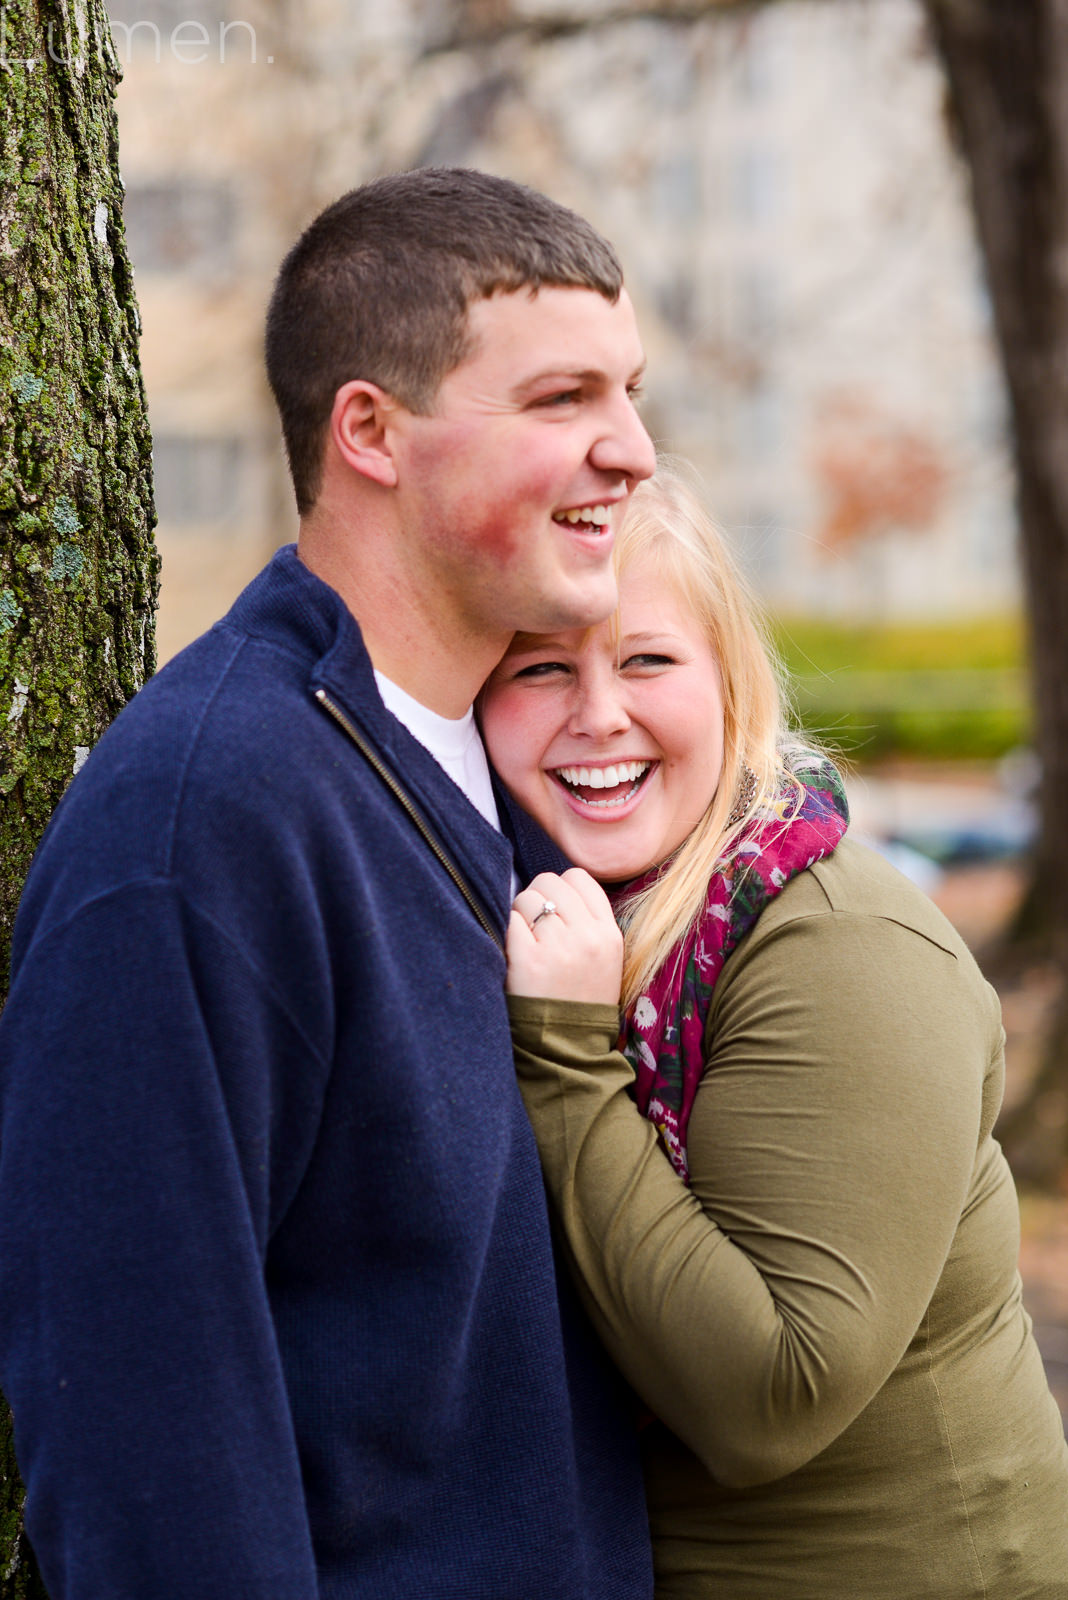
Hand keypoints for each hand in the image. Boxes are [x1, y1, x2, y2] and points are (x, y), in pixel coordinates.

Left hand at [506, 868, 623, 1004]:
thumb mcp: (604, 958)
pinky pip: (510, 920)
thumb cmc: (580, 999)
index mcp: (609, 933)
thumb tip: (553, 888)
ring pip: (527, 897)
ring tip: (524, 941)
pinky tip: (512, 949)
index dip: (560, 889)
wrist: (568, 1047)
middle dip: (536, 898)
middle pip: (549, 882)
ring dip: (518, 914)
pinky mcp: (529, 960)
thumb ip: (588, 922)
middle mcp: (587, 936)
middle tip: (534, 927)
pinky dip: (506, 929)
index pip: (579, 878)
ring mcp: (558, 947)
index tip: (553, 910)